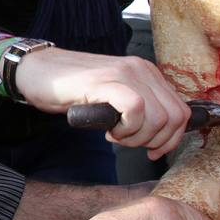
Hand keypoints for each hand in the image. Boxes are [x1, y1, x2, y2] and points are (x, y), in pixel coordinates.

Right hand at [13, 48, 190, 159]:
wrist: (38, 71)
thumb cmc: (73, 89)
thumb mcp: (115, 97)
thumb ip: (140, 108)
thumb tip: (161, 136)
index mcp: (148, 73)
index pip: (182, 111)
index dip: (171, 139)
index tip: (152, 151)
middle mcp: (142, 69)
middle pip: (174, 117)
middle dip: (155, 142)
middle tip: (129, 143)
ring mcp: (125, 73)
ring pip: (157, 116)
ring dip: (137, 137)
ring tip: (115, 136)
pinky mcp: (106, 81)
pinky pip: (136, 108)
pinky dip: (126, 129)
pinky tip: (109, 131)